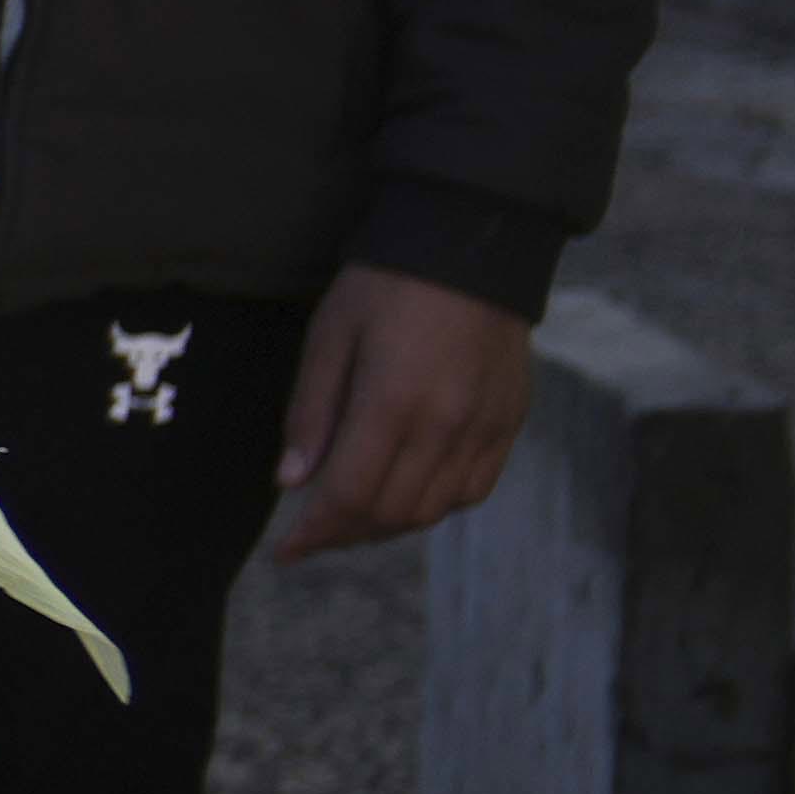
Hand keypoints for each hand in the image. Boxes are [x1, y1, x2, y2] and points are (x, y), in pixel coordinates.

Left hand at [272, 265, 534, 560]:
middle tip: (312, 532)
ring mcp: (485, 426)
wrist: (472, 242)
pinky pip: (473, 489)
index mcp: (393, 403)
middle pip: (390, 513)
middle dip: (344, 535)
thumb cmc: (388, 283)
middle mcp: (446, 425)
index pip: (348, 497)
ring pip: (433, 510)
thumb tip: (291, 482)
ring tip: (353, 516)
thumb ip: (311, 413)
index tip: (284, 551)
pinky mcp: (511, 421)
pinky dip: (436, 505)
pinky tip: (407, 493)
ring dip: (387, 525)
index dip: (312, 534)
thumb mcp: (330, 335)